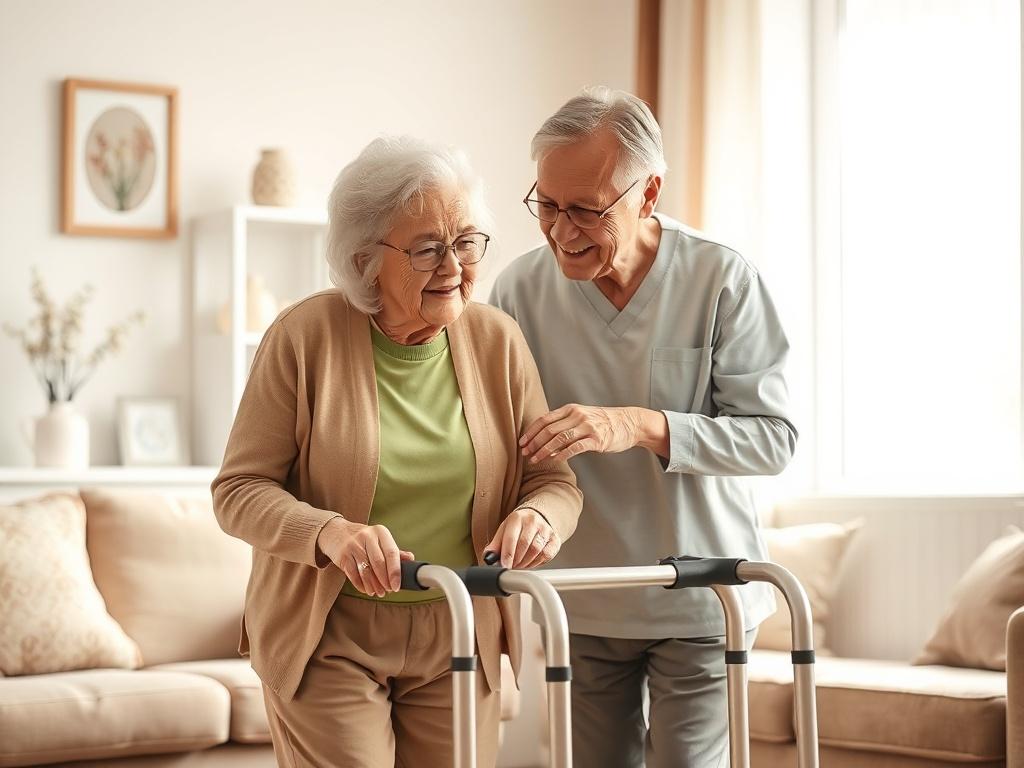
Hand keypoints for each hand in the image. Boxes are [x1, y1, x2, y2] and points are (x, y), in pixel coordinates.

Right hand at [317, 518, 413, 596]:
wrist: (335, 532)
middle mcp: (367, 536)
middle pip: (378, 563)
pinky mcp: (342, 555)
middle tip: (388, 591)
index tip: (397, 586)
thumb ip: (395, 551)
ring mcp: (353, 545)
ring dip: (373, 585)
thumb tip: (411, 560)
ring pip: (366, 570)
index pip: (392, 553)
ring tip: (378, 592)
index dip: (395, 572)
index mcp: (380, 532)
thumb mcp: (379, 540)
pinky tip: (366, 589)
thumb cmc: (363, 539)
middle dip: (384, 580)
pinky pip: (353, 574)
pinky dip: (361, 585)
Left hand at [484, 507, 560, 568]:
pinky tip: (530, 562)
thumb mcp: (503, 531)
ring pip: (536, 551)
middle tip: (511, 567)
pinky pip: (546, 555)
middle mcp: (532, 521)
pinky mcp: (554, 539)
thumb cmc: (517, 527)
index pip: (511, 538)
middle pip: (524, 545)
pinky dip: (536, 563)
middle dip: (516, 560)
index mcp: (516, 518)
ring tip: (519, 565)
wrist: (536, 518)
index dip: (507, 555)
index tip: (504, 566)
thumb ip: (495, 546)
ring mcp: (545, 529)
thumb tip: (488, 559)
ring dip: (525, 563)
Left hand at [520, 404, 643, 463]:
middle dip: (534, 443)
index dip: (531, 431)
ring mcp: (587, 427)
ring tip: (535, 459)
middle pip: (549, 430)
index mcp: (571, 409)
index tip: (522, 442)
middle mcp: (577, 416)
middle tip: (524, 453)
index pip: (545, 419)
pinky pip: (574, 448)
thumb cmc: (604, 421)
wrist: (629, 422)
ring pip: (559, 439)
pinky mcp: (596, 440)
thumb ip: (565, 422)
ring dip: (544, 451)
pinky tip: (554, 460)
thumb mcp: (583, 415)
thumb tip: (545, 436)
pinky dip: (562, 454)